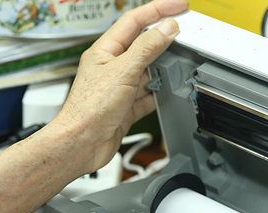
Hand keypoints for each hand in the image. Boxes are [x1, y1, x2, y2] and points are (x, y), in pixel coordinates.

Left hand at [54, 0, 188, 175]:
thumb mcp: (123, 71)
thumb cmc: (89, 109)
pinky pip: (146, 96)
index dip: (158, 9)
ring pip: (146, 71)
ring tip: (178, 65)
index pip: (134, 20)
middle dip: (163, 40)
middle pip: (142, 45)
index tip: (178, 6)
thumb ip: (147, 48)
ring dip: (162, 69)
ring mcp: (119, 88)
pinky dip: (157, 94)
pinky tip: (165, 93)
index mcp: (105, 51)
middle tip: (184, 33)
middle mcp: (111, 67)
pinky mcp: (125, 108)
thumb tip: (166, 29)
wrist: (83, 143)